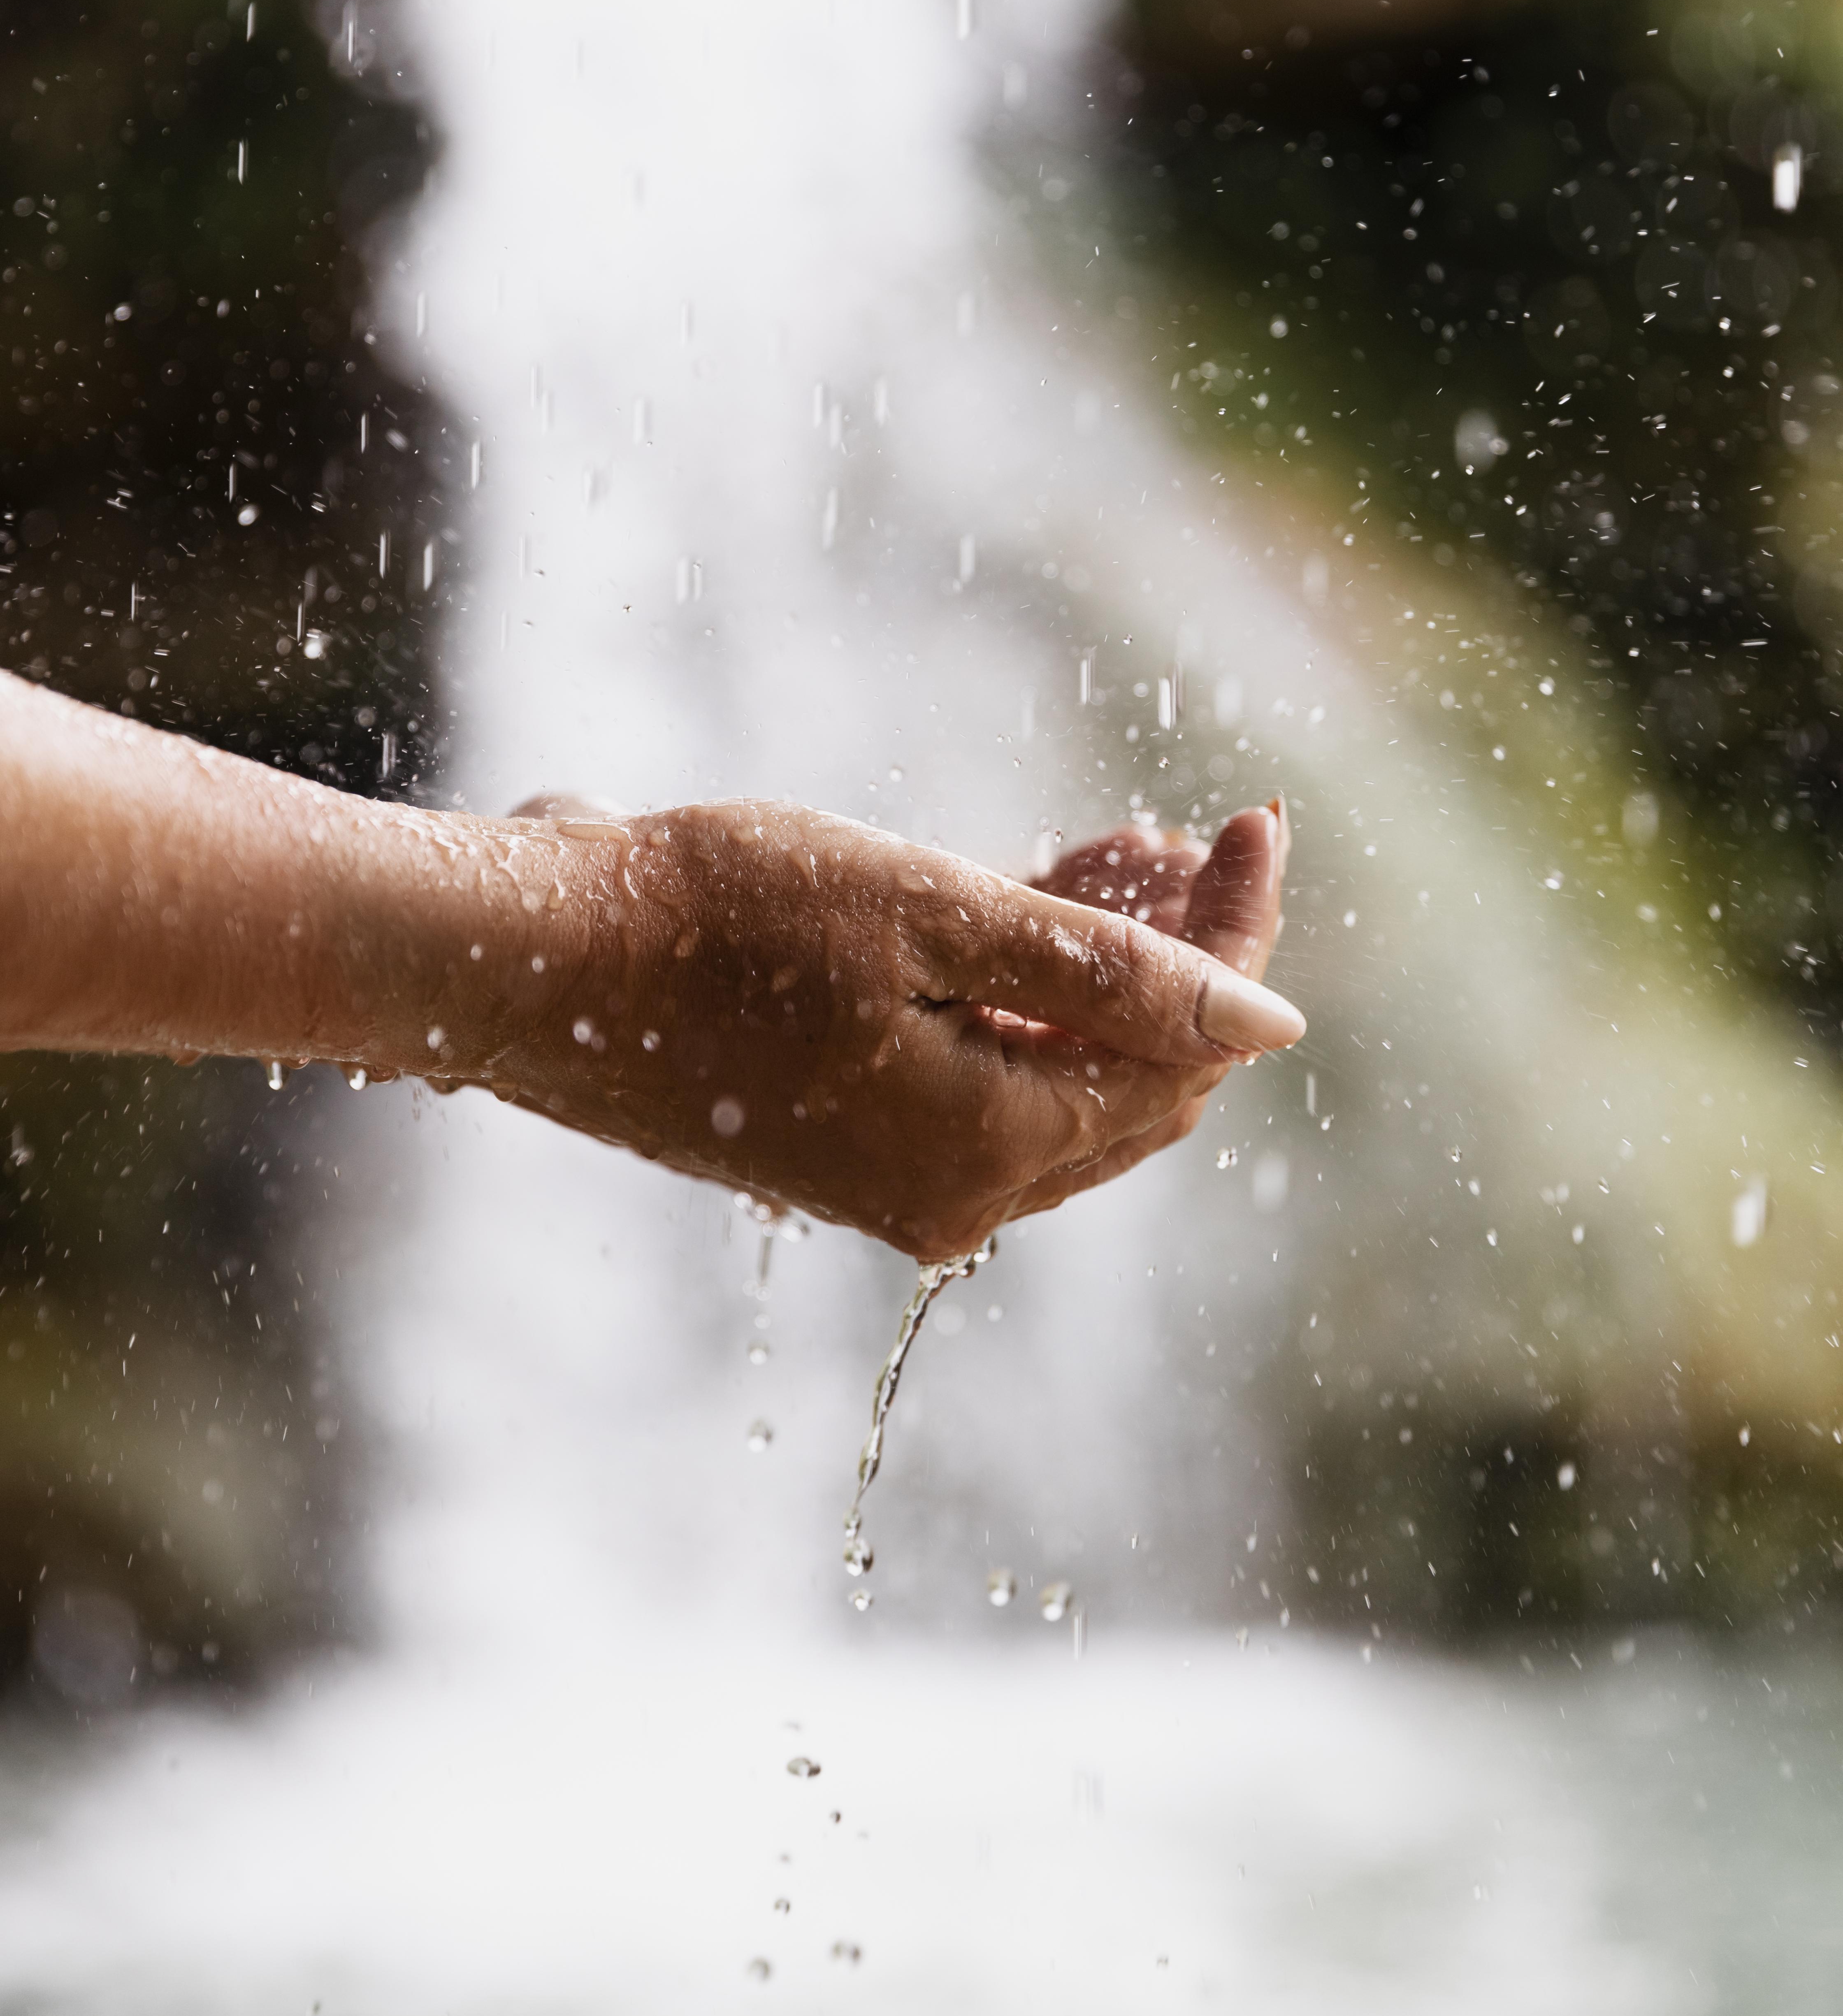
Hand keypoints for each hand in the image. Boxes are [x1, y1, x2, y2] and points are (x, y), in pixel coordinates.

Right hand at [455, 798, 1300, 1258]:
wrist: (534, 962)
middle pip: (1132, 1080)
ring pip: (1058, 1076)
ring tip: (1121, 849)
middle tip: (1191, 834)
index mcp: (986, 1150)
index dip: (1237, 937)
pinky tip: (1030, 898)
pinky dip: (1021, 997)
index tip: (1255, 819)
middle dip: (1181, 954)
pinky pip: (982, 1078)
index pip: (1181, 1056)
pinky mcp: (847, 1147)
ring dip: (1102, 968)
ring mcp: (895, 1182)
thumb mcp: (931, 914)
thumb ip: (1106, 973)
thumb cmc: (719, 919)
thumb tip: (1272, 1023)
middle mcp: (954, 1196)